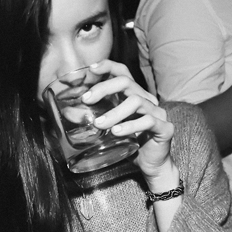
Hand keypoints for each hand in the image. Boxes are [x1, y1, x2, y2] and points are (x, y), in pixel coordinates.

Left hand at [84, 60, 175, 181]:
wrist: (151, 164)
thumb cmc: (129, 143)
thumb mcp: (109, 129)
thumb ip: (93, 117)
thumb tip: (66, 112)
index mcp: (134, 95)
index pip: (122, 73)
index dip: (108, 67)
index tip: (91, 69)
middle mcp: (147, 100)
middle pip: (127, 83)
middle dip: (104, 88)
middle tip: (86, 100)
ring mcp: (157, 112)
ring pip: (136, 102)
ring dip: (114, 112)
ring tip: (99, 124)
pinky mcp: (164, 128)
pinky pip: (148, 121)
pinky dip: (130, 126)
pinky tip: (116, 132)